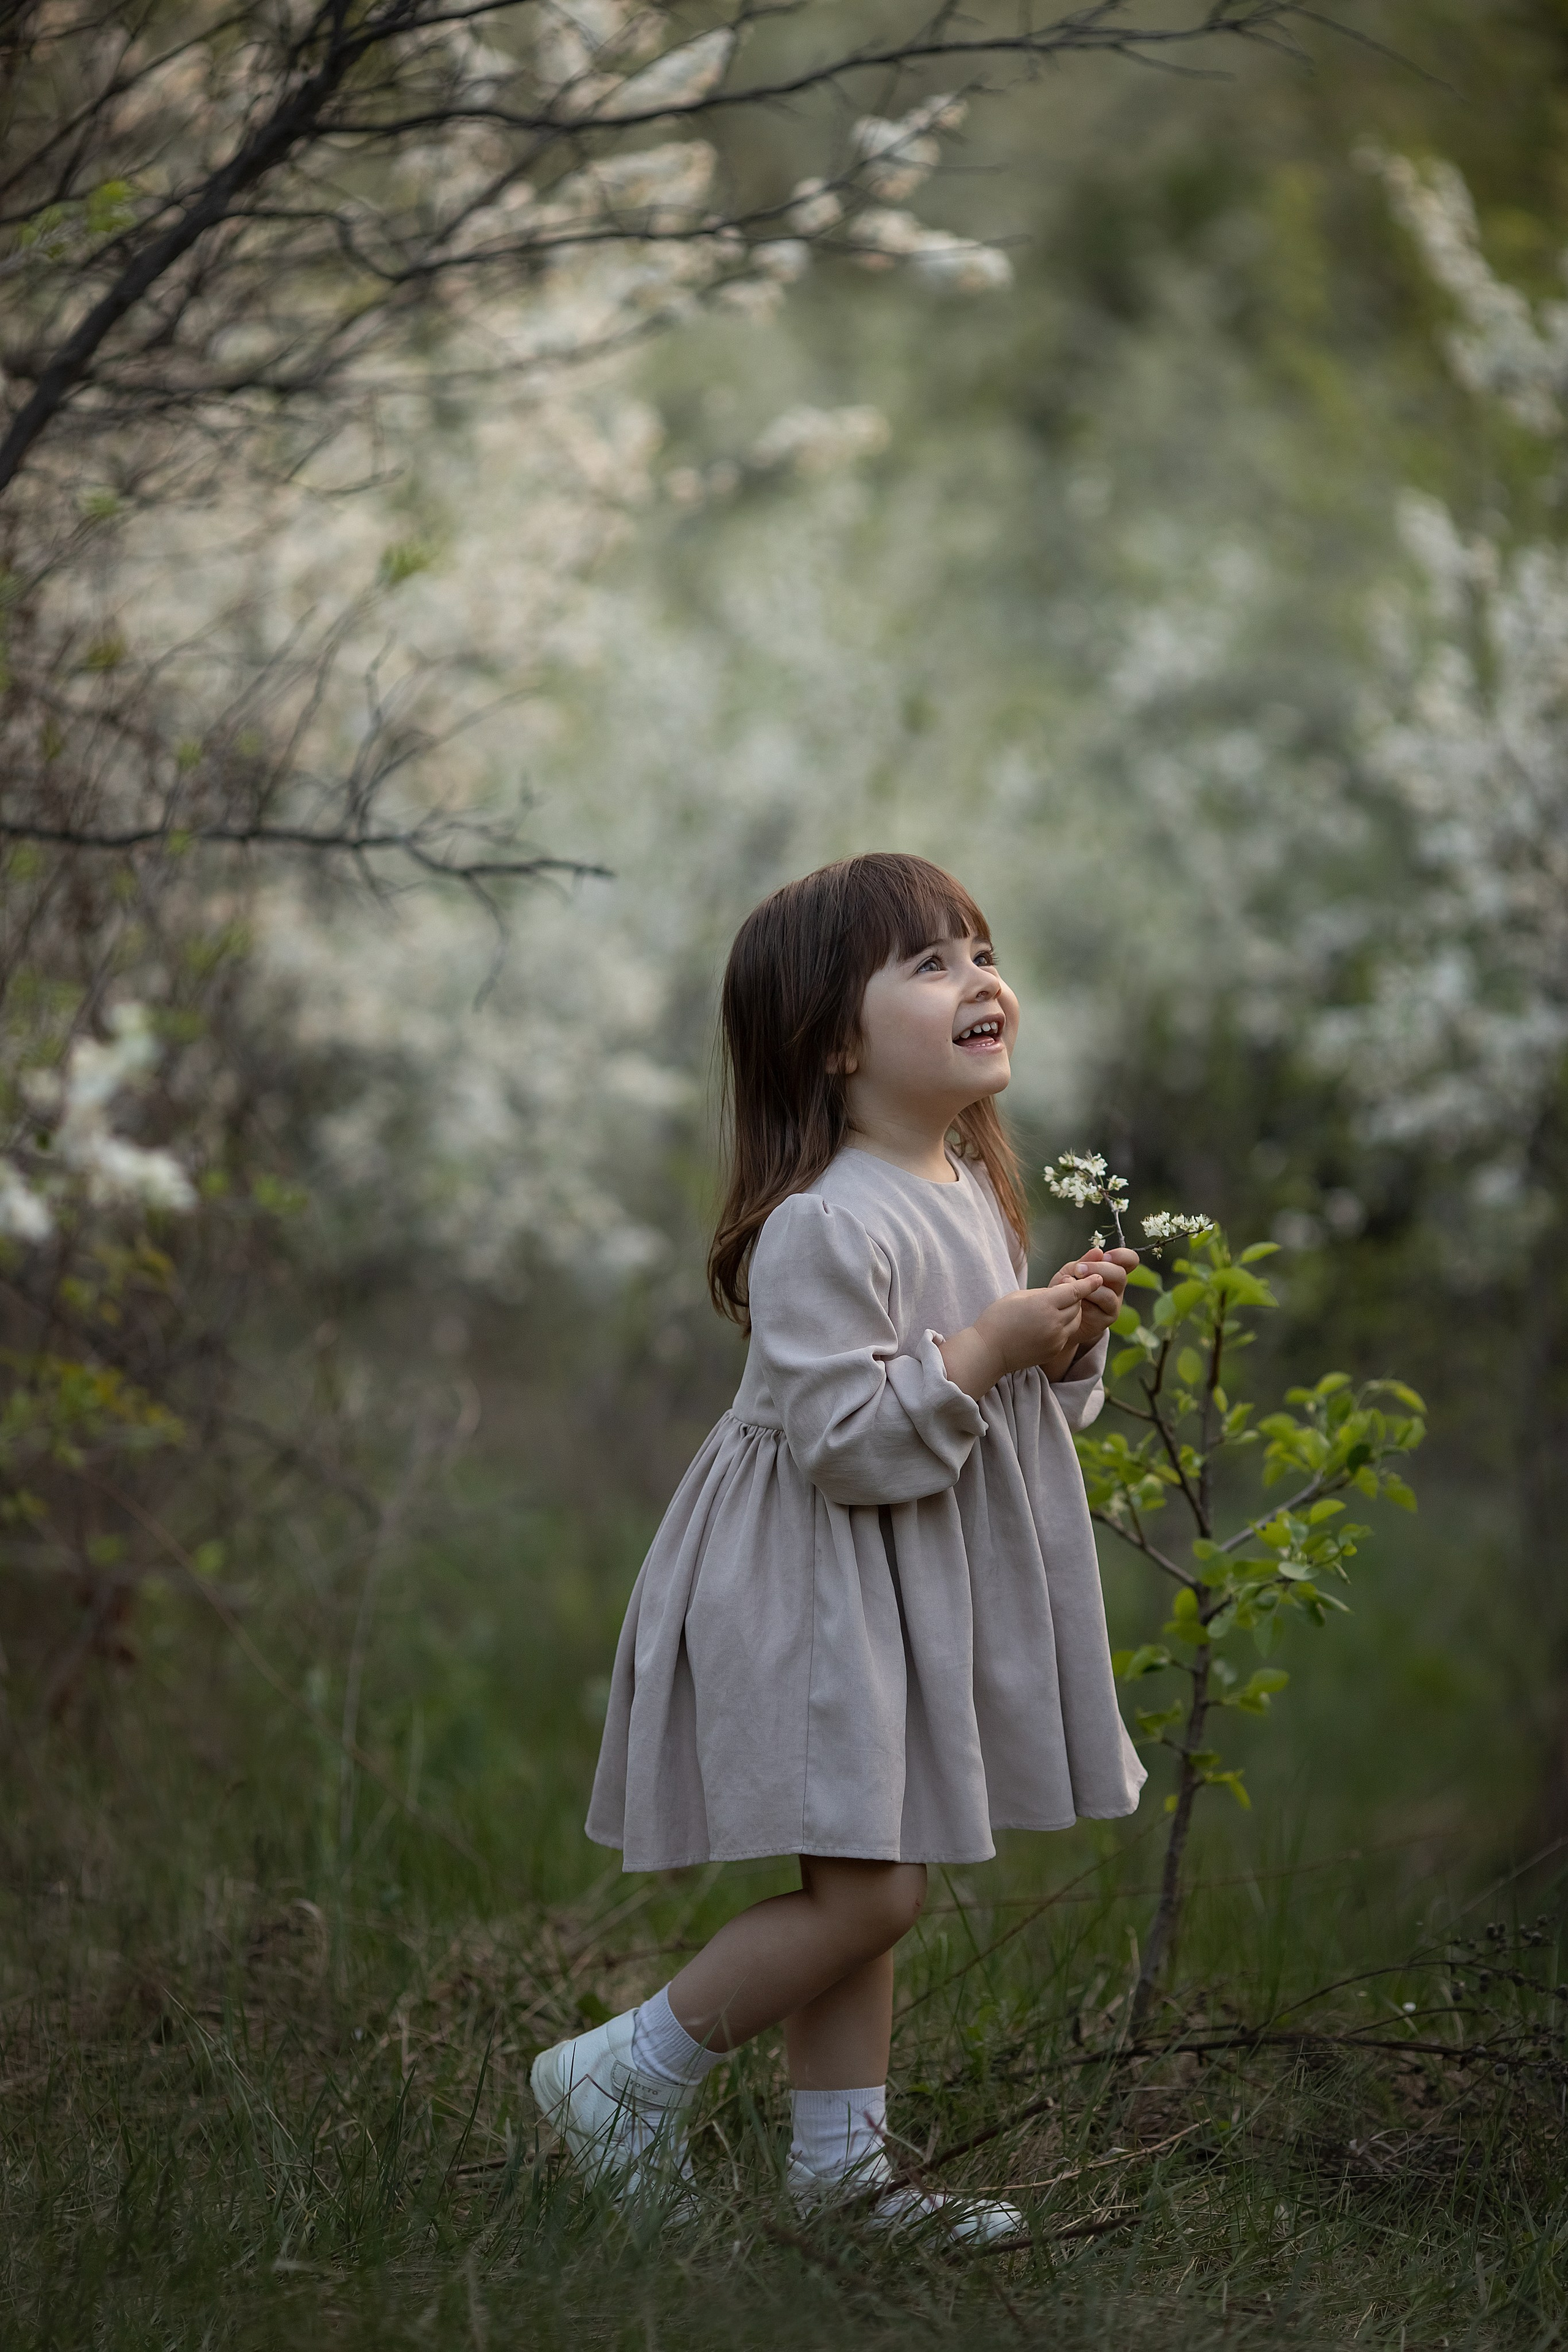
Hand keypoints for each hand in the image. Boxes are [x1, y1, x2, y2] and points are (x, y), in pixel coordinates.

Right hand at [938, 1268, 1105, 1399]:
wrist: (989, 1351)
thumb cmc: (998, 1319)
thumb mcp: (1019, 1296)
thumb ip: (1043, 1293)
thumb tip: (1061, 1291)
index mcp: (1045, 1304)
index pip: (1075, 1291)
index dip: (1088, 1283)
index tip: (1098, 1277)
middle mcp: (1055, 1322)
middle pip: (1077, 1306)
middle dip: (1075, 1297)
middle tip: (1066, 1292)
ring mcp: (1056, 1339)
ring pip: (1075, 1321)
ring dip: (1071, 1313)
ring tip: (1056, 1308)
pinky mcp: (1054, 1350)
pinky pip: (1066, 1335)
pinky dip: (1063, 1327)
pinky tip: (1048, 1325)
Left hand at [1048, 1244, 1137, 1357]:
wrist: (1060, 1314)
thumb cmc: (1068, 1290)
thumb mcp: (1072, 1271)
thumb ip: (1084, 1261)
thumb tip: (1098, 1251)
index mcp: (1112, 1271)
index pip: (1129, 1260)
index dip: (1121, 1255)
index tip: (1105, 1256)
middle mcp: (1117, 1287)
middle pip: (1120, 1274)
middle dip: (1099, 1269)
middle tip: (1079, 1270)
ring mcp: (1114, 1303)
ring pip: (1110, 1293)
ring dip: (1090, 1286)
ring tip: (1073, 1285)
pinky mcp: (1108, 1318)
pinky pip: (1100, 1307)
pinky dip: (1087, 1300)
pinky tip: (1076, 1299)